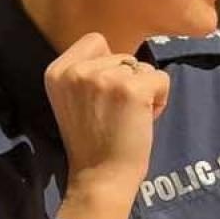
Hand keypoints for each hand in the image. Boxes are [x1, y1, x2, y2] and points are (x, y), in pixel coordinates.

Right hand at [45, 32, 169, 218]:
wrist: (100, 178)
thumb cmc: (93, 142)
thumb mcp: (73, 99)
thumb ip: (87, 73)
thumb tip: (123, 56)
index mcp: (57, 70)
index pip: (95, 40)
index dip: (109, 66)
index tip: (103, 97)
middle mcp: (77, 70)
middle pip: (123, 56)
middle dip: (128, 82)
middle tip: (116, 114)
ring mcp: (104, 78)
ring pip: (143, 67)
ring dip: (144, 92)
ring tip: (128, 119)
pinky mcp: (132, 89)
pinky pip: (162, 79)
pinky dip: (160, 100)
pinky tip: (143, 120)